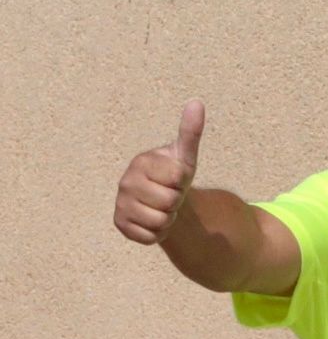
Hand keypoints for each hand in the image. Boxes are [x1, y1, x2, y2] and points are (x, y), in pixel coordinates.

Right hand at [114, 101, 202, 245]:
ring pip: (160, 221)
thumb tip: (197, 102)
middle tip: (169, 195)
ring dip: (168, 219)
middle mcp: (126, 182)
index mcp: (142, 162)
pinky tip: (152, 221)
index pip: (177, 179)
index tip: (175, 178)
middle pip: (170, 202)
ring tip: (161, 208)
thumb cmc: (174, 176)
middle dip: (176, 202)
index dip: (183, 182)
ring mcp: (120, 203)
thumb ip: (190, 131)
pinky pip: (149, 236)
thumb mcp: (185, 156)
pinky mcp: (120, 224)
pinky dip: (157, 233)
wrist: (162, 199)